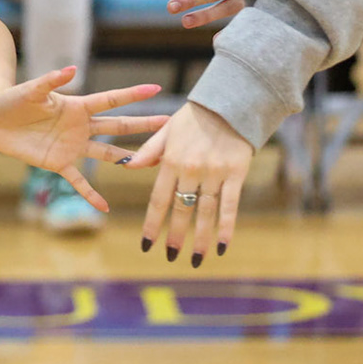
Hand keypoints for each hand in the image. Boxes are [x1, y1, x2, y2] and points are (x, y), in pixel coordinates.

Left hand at [0, 68, 166, 211]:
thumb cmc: (12, 99)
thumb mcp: (30, 91)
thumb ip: (50, 81)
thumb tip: (71, 69)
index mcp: (76, 106)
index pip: (110, 100)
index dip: (132, 94)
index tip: (156, 88)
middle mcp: (80, 126)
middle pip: (117, 127)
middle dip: (143, 127)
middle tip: (169, 126)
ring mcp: (72, 146)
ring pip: (106, 154)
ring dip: (127, 159)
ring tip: (151, 166)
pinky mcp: (58, 163)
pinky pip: (78, 181)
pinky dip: (91, 194)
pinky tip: (105, 208)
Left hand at [130, 101, 254, 265]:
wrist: (229, 104)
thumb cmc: (194, 118)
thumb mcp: (166, 130)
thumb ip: (148, 151)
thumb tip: (127, 166)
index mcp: (170, 160)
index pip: (158, 199)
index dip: (152, 224)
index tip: (147, 244)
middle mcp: (190, 170)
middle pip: (180, 209)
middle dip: (174, 236)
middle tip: (170, 256)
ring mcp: (214, 173)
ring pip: (205, 212)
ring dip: (200, 238)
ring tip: (196, 259)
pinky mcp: (235, 174)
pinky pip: (230, 205)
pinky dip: (226, 227)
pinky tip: (222, 246)